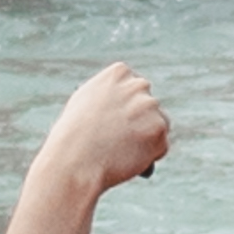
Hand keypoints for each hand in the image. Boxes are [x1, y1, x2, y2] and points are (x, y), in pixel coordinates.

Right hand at [25, 62, 168, 203]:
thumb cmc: (73, 136)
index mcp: (119, 72)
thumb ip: (109, 94)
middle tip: (119, 141)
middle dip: (139, 122)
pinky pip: (161, 147)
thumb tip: (124, 97)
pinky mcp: (160, 130)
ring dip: (146, 139)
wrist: (74, 160)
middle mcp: (138, 85)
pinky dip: (149, 157)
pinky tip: (127, 159)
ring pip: (158, 126)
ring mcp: (151, 107)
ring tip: (119, 152)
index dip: (125, 109)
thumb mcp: (86, 102)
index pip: (135, 89)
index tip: (113, 122)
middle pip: (148, 105)